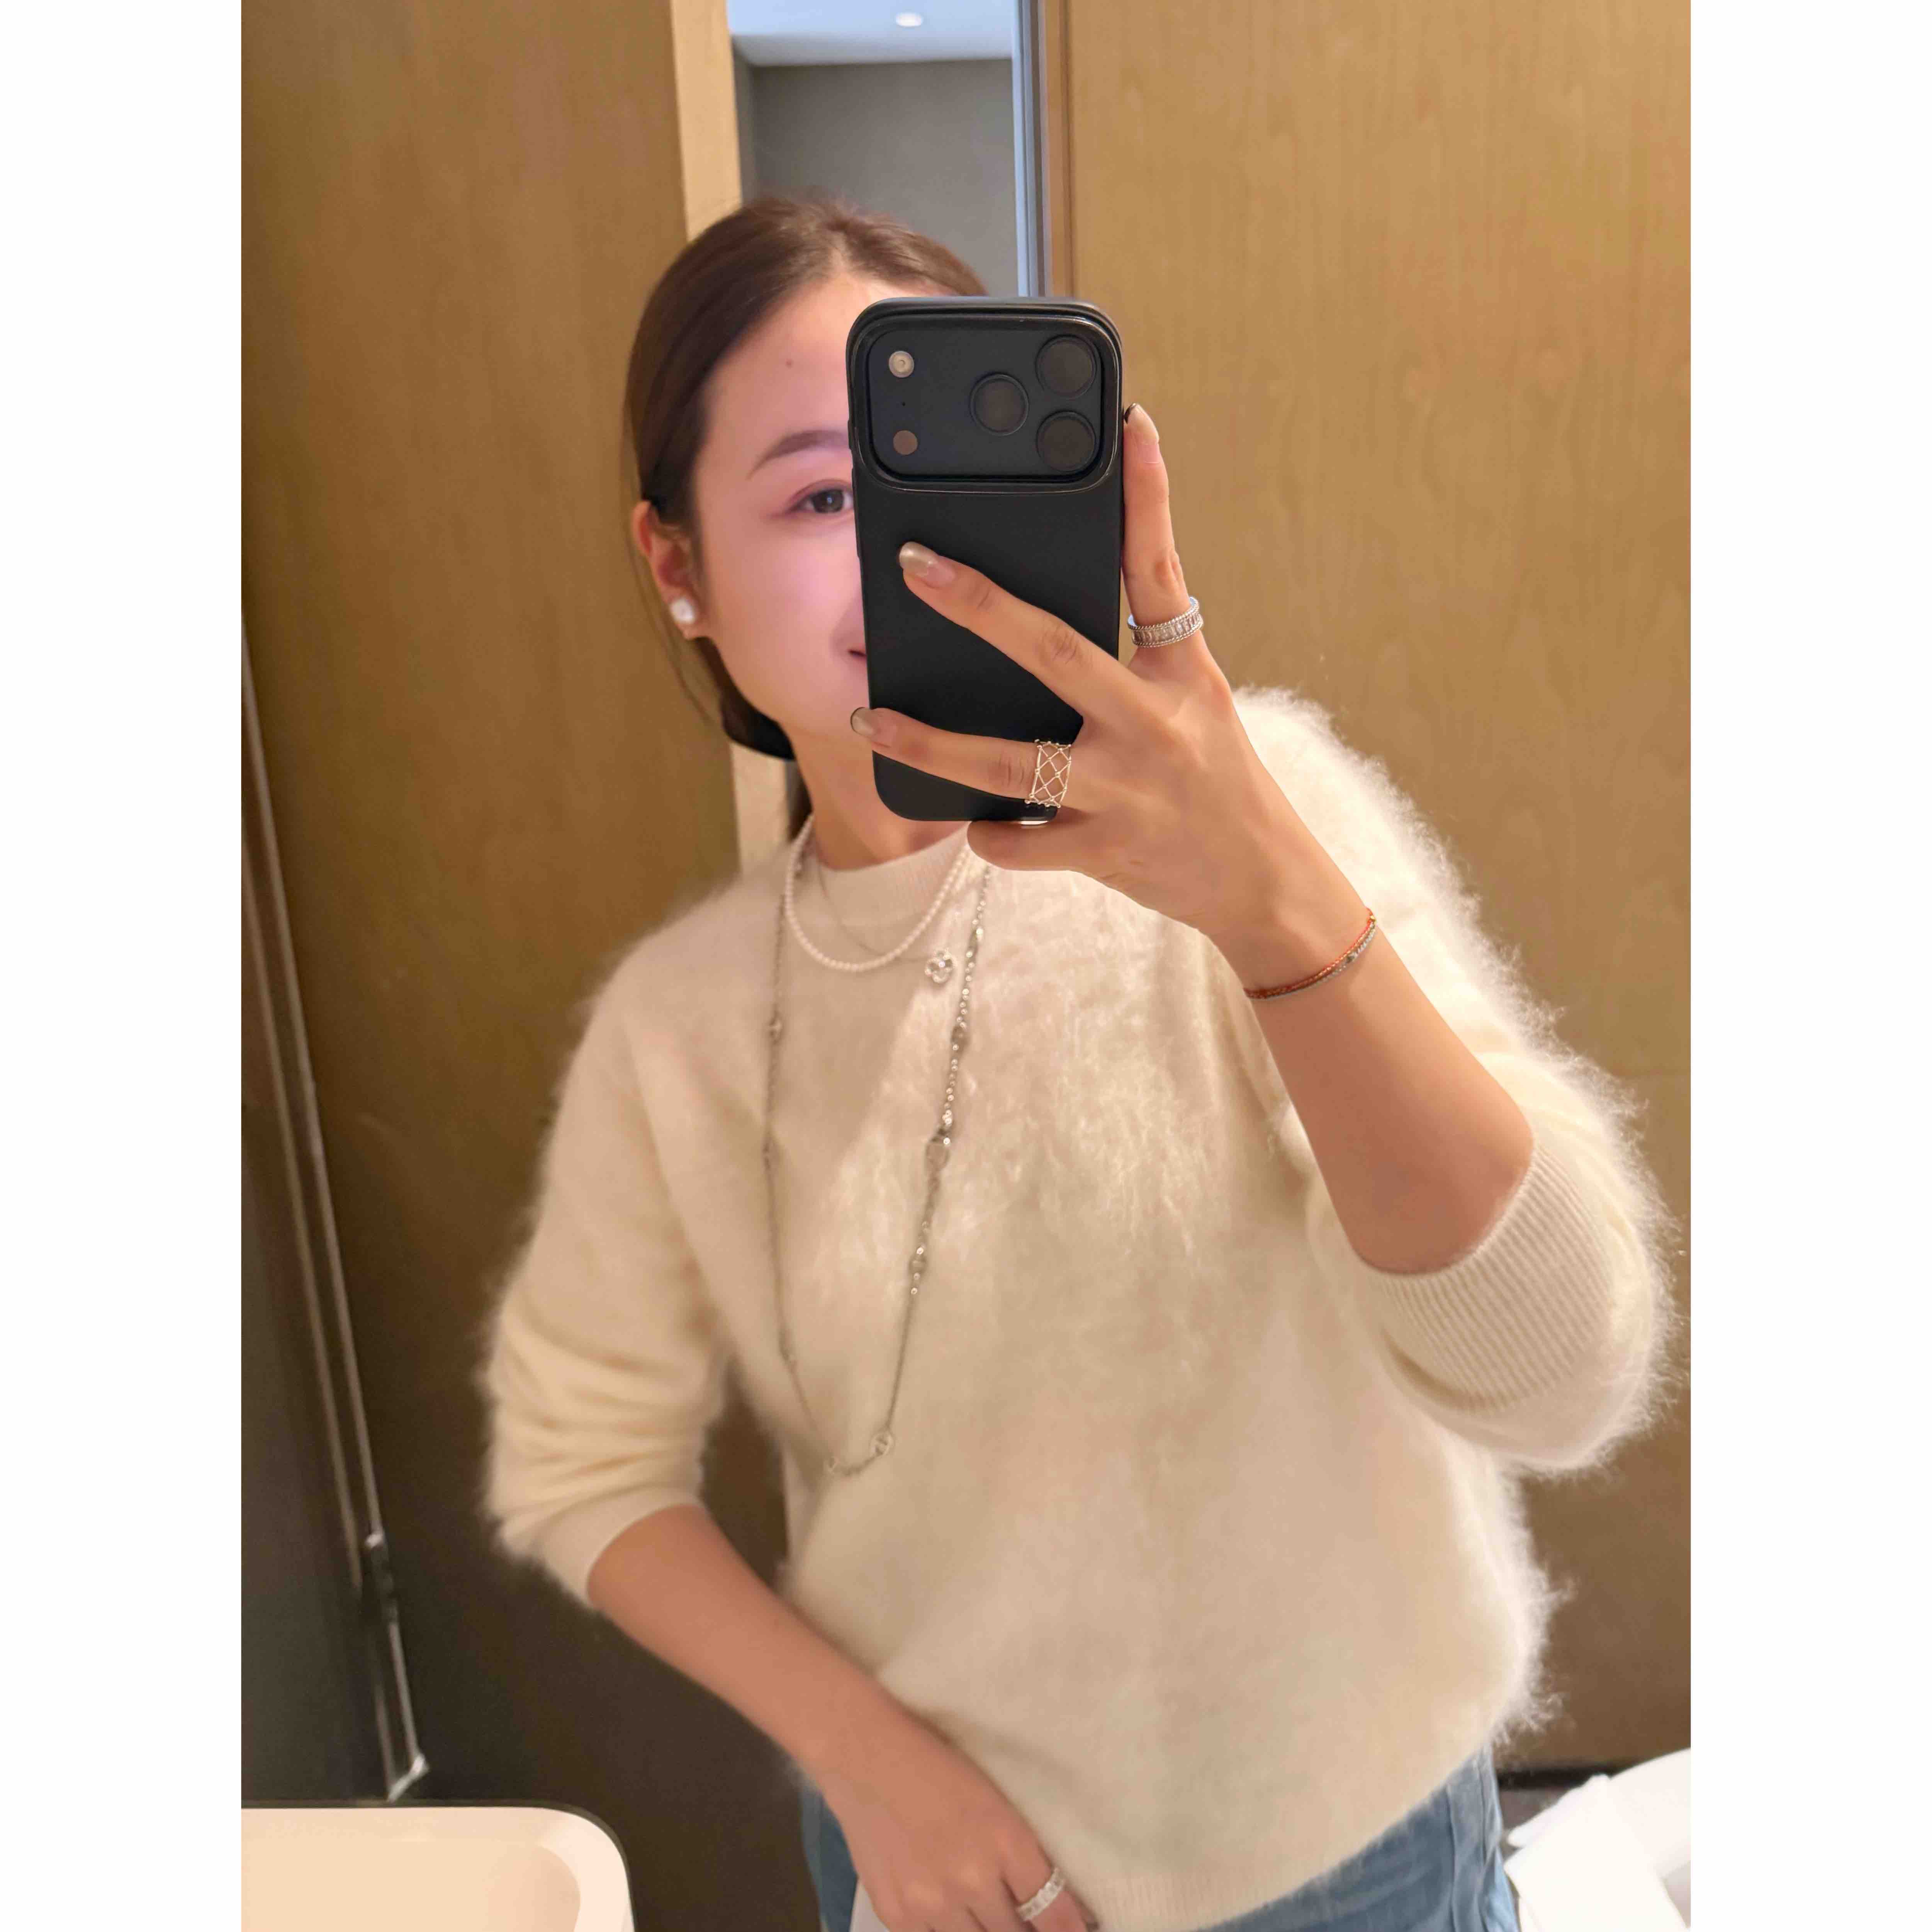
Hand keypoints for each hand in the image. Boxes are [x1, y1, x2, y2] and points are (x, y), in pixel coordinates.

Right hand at [815, 1701, 1099, 1931]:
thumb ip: (1021, 1855)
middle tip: (1023, 1919)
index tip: (1078, 1930)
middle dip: (1023, 1930)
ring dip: (986, 1930)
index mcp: (1006, 1842)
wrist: (866, 1756)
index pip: (1053, 1911)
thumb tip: (1051, 1900)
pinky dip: (945, 1930)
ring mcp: (931, 1902)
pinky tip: (947, 1913)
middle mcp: (972, 1880)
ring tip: (984, 1913)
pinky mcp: (896, 1913)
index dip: (1070, 1929)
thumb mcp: (994, 1803)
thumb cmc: (937, 1767)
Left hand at [848, 403, 1323, 958]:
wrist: (1262, 881)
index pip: (1158, 571)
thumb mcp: (1196, 698)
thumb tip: (1058, 599)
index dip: (1146, 496)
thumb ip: (1142, 649)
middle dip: (979, 605)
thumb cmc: (1217, 778)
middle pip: (1056, 652)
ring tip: (870, 717)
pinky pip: (1017, 842)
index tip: (1128, 424)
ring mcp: (1124, 793)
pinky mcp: (1103, 853)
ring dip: (929, 743)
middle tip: (914, 564)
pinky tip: (972, 822)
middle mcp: (1152, 726)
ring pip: (1009, 765)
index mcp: (1182, 674)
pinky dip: (987, 833)